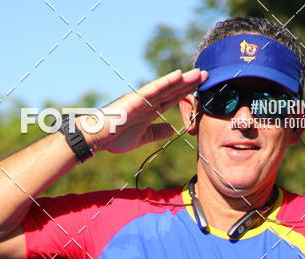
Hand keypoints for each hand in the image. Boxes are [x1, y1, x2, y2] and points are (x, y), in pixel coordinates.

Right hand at [85, 68, 206, 153]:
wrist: (98, 138)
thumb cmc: (116, 137)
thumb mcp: (143, 137)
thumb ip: (157, 132)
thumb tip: (172, 129)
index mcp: (150, 110)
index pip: (173, 99)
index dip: (187, 92)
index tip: (202, 87)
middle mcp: (148, 102)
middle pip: (173, 90)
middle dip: (190, 83)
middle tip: (207, 74)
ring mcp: (142, 99)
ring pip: (166, 87)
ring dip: (183, 80)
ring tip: (199, 73)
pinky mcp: (136, 99)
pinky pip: (153, 89)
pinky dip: (165, 82)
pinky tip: (178, 76)